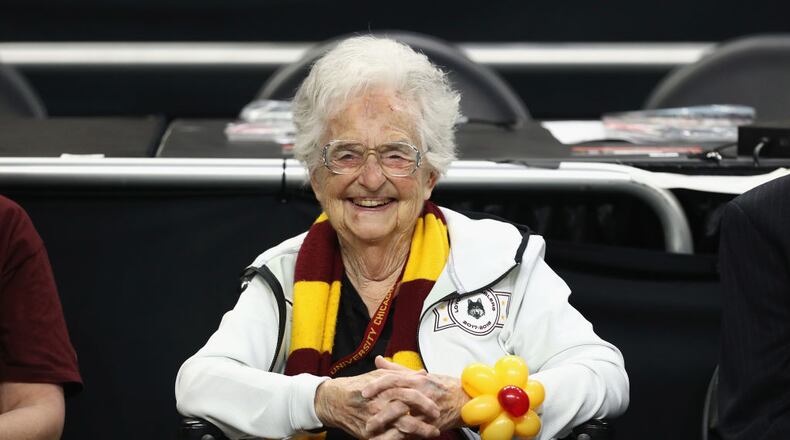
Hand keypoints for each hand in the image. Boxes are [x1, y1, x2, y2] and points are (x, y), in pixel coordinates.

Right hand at [314, 368, 439, 438]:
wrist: (334, 401)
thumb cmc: (359, 386)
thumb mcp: (379, 376)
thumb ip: (401, 375)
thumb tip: (422, 373)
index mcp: (382, 390)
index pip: (409, 394)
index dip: (424, 400)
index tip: (436, 406)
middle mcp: (378, 405)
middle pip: (407, 413)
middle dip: (425, 419)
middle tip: (436, 420)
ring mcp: (373, 421)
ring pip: (401, 429)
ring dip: (419, 432)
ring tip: (432, 433)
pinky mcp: (368, 434)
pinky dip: (402, 439)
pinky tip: (412, 439)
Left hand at [362, 356, 469, 435]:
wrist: (465, 398)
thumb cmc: (442, 385)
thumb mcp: (420, 374)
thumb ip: (397, 368)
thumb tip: (378, 360)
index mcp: (416, 379)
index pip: (393, 379)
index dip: (377, 385)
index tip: (364, 392)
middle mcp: (421, 392)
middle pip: (396, 399)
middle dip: (379, 409)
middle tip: (364, 415)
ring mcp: (427, 409)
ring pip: (404, 417)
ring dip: (387, 425)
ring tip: (372, 431)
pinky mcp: (431, 424)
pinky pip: (414, 431)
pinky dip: (400, 436)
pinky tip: (388, 439)